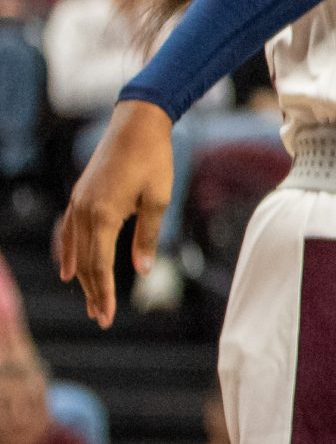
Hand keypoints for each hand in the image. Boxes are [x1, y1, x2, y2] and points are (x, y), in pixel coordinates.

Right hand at [56, 100, 174, 327]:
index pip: (99, 266)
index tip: (106, 316)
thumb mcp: (158, 200)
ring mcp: (78, 204)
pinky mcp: (79, 197)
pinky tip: (68, 270)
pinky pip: (69, 233)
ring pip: (75, 251)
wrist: (137, 125)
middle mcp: (84, 213)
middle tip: (101, 318)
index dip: (103, 293)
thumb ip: (148, 237)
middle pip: (84, 263)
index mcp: (103, 216)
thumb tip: (142, 272)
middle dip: (93, 292)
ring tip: (91, 301)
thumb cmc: (154, 160)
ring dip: (82, 278)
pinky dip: (68, 254)